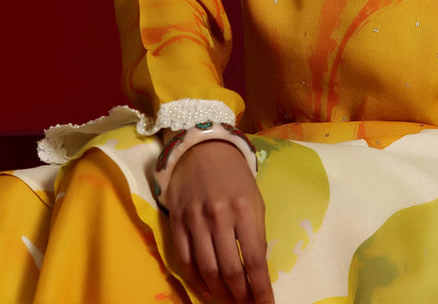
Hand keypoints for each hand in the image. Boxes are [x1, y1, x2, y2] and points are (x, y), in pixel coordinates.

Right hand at [165, 139, 273, 302]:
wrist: (203, 149)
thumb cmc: (235, 177)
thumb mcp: (255, 200)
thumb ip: (256, 233)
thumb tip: (256, 272)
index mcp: (246, 209)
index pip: (255, 260)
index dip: (261, 289)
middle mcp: (220, 215)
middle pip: (230, 270)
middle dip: (241, 296)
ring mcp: (196, 219)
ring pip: (207, 270)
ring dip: (219, 293)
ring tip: (228, 301)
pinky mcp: (176, 222)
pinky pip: (185, 261)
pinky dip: (196, 281)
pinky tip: (206, 289)